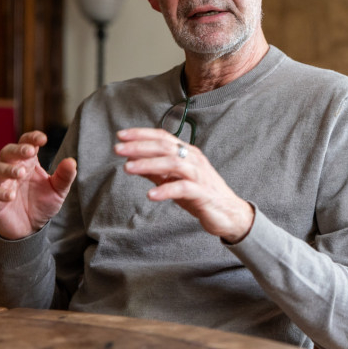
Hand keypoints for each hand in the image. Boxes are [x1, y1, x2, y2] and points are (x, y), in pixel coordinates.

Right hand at [0, 131, 77, 240]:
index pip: (26, 143)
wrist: (30, 228)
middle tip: (29, 152)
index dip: (32, 138)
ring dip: (8, 169)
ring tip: (21, 173)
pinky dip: (0, 192)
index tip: (43, 139)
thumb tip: (72, 161)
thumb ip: (65, 176)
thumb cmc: (43, 203)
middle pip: (8, 152)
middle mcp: (12, 169)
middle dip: (18, 150)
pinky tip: (11, 195)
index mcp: (28, 162)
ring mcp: (1, 183)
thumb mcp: (58, 190)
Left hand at [115, 128, 253, 242]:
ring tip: (128, 168)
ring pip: (173, 163)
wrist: (229, 213)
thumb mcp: (174, 181)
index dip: (142, 134)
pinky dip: (165, 190)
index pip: (163, 137)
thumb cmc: (201, 195)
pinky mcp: (203, 193)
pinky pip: (183, 188)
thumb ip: (156, 171)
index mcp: (187, 153)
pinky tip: (151, 194)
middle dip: (139, 146)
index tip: (121, 135)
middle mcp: (193, 159)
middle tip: (118, 149)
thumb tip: (132, 162)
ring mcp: (199, 175)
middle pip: (165, 147)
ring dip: (148, 164)